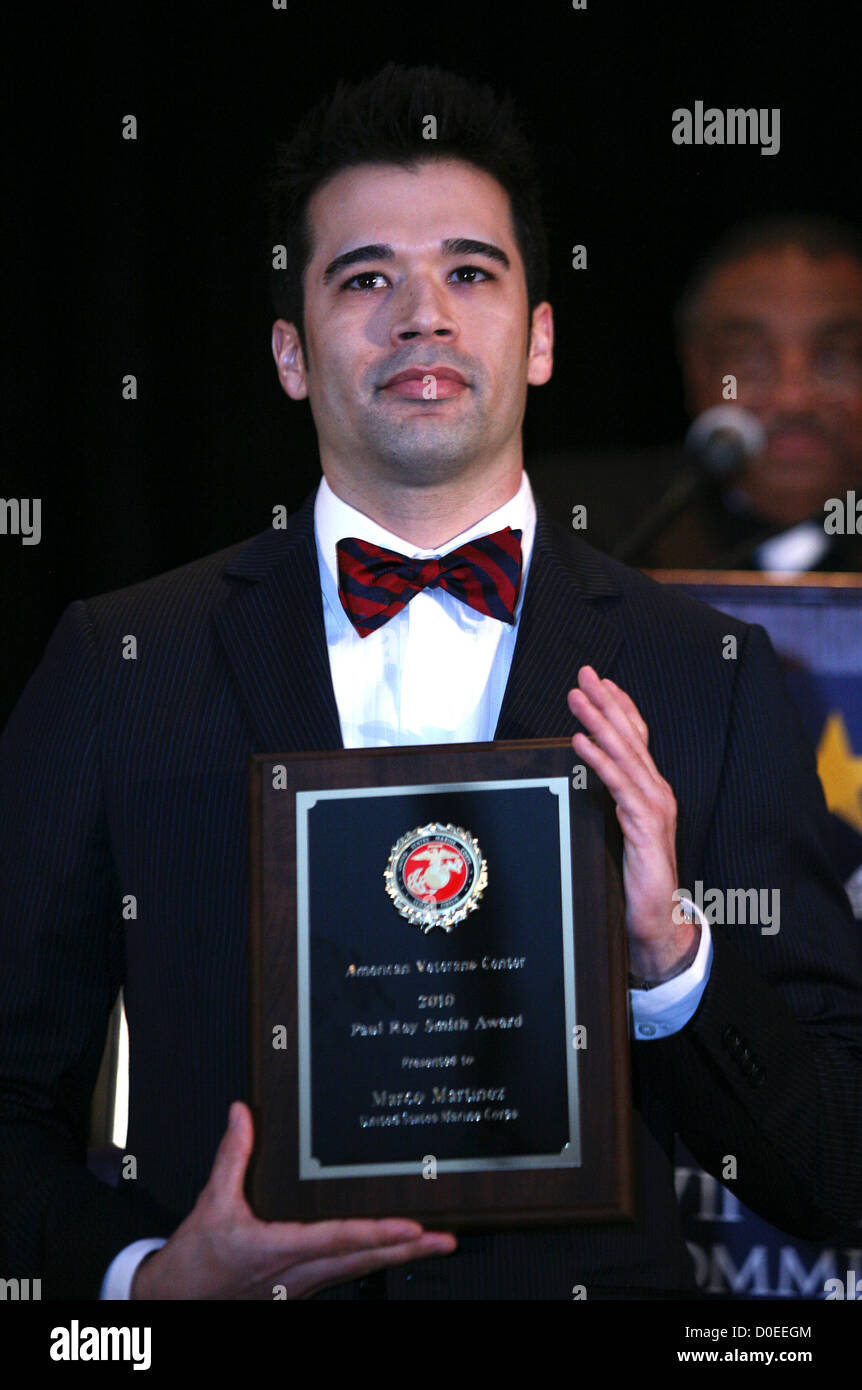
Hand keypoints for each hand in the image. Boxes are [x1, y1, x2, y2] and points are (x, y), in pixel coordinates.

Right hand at [131, 1102, 456, 1299]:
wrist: (175, 1304)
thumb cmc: (194, 1264)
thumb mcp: (212, 1204)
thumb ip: (233, 1156)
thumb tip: (241, 1114)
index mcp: (277, 1249)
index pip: (338, 1239)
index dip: (378, 1233)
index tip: (411, 1226)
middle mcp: (296, 1273)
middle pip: (362, 1261)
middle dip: (407, 1250)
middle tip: (444, 1239)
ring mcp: (300, 1285)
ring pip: (358, 1272)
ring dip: (397, 1258)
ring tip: (431, 1244)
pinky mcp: (298, 1290)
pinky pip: (344, 1276)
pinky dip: (372, 1264)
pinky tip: (392, 1255)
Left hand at [567, 665, 697, 982]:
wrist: (657, 919)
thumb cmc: (638, 877)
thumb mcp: (623, 830)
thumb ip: (614, 802)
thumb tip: (592, 775)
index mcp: (651, 791)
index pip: (636, 739)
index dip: (619, 707)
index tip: (601, 681)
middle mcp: (656, 792)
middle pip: (630, 737)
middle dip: (607, 702)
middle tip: (585, 674)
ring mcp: (653, 808)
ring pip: (624, 755)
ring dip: (599, 722)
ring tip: (578, 698)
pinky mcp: (645, 828)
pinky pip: (619, 787)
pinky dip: (599, 761)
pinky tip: (582, 742)